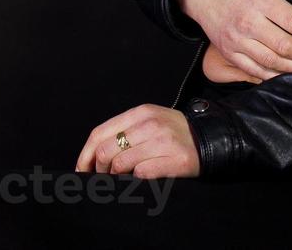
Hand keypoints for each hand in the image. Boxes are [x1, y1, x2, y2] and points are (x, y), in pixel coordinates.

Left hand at [74, 104, 198, 177]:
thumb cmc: (173, 134)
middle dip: (99, 170)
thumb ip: (124, 131)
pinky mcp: (175, 160)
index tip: (81, 170)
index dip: (85, 155)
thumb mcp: (149, 122)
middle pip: (106, 150)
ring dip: (116, 177)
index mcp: (140, 112)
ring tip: (122, 179)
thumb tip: (92, 156)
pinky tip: (139, 179)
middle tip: (103, 178)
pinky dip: (135, 180)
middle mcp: (150, 124)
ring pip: (121, 164)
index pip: (100, 133)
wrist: (209, 139)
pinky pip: (142, 173)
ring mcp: (163, 142)